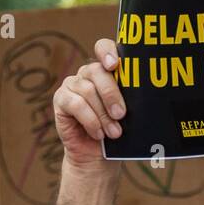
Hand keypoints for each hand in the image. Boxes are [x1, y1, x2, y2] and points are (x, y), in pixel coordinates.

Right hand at [53, 37, 126, 167]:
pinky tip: (98, 133)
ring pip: (88, 91)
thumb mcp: (127, 113)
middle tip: (121, 114)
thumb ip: (129, 97)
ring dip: (103, 114)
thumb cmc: (116, 131)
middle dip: (111, 93)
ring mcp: (72, 85)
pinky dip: (90, 120)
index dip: (107, 52)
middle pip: (97, 71)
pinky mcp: (61, 100)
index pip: (103, 48)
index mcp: (106, 70)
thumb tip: (143, 92)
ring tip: (113, 133)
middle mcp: (87, 73)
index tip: (115, 65)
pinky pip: (76, 104)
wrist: (98, 156)